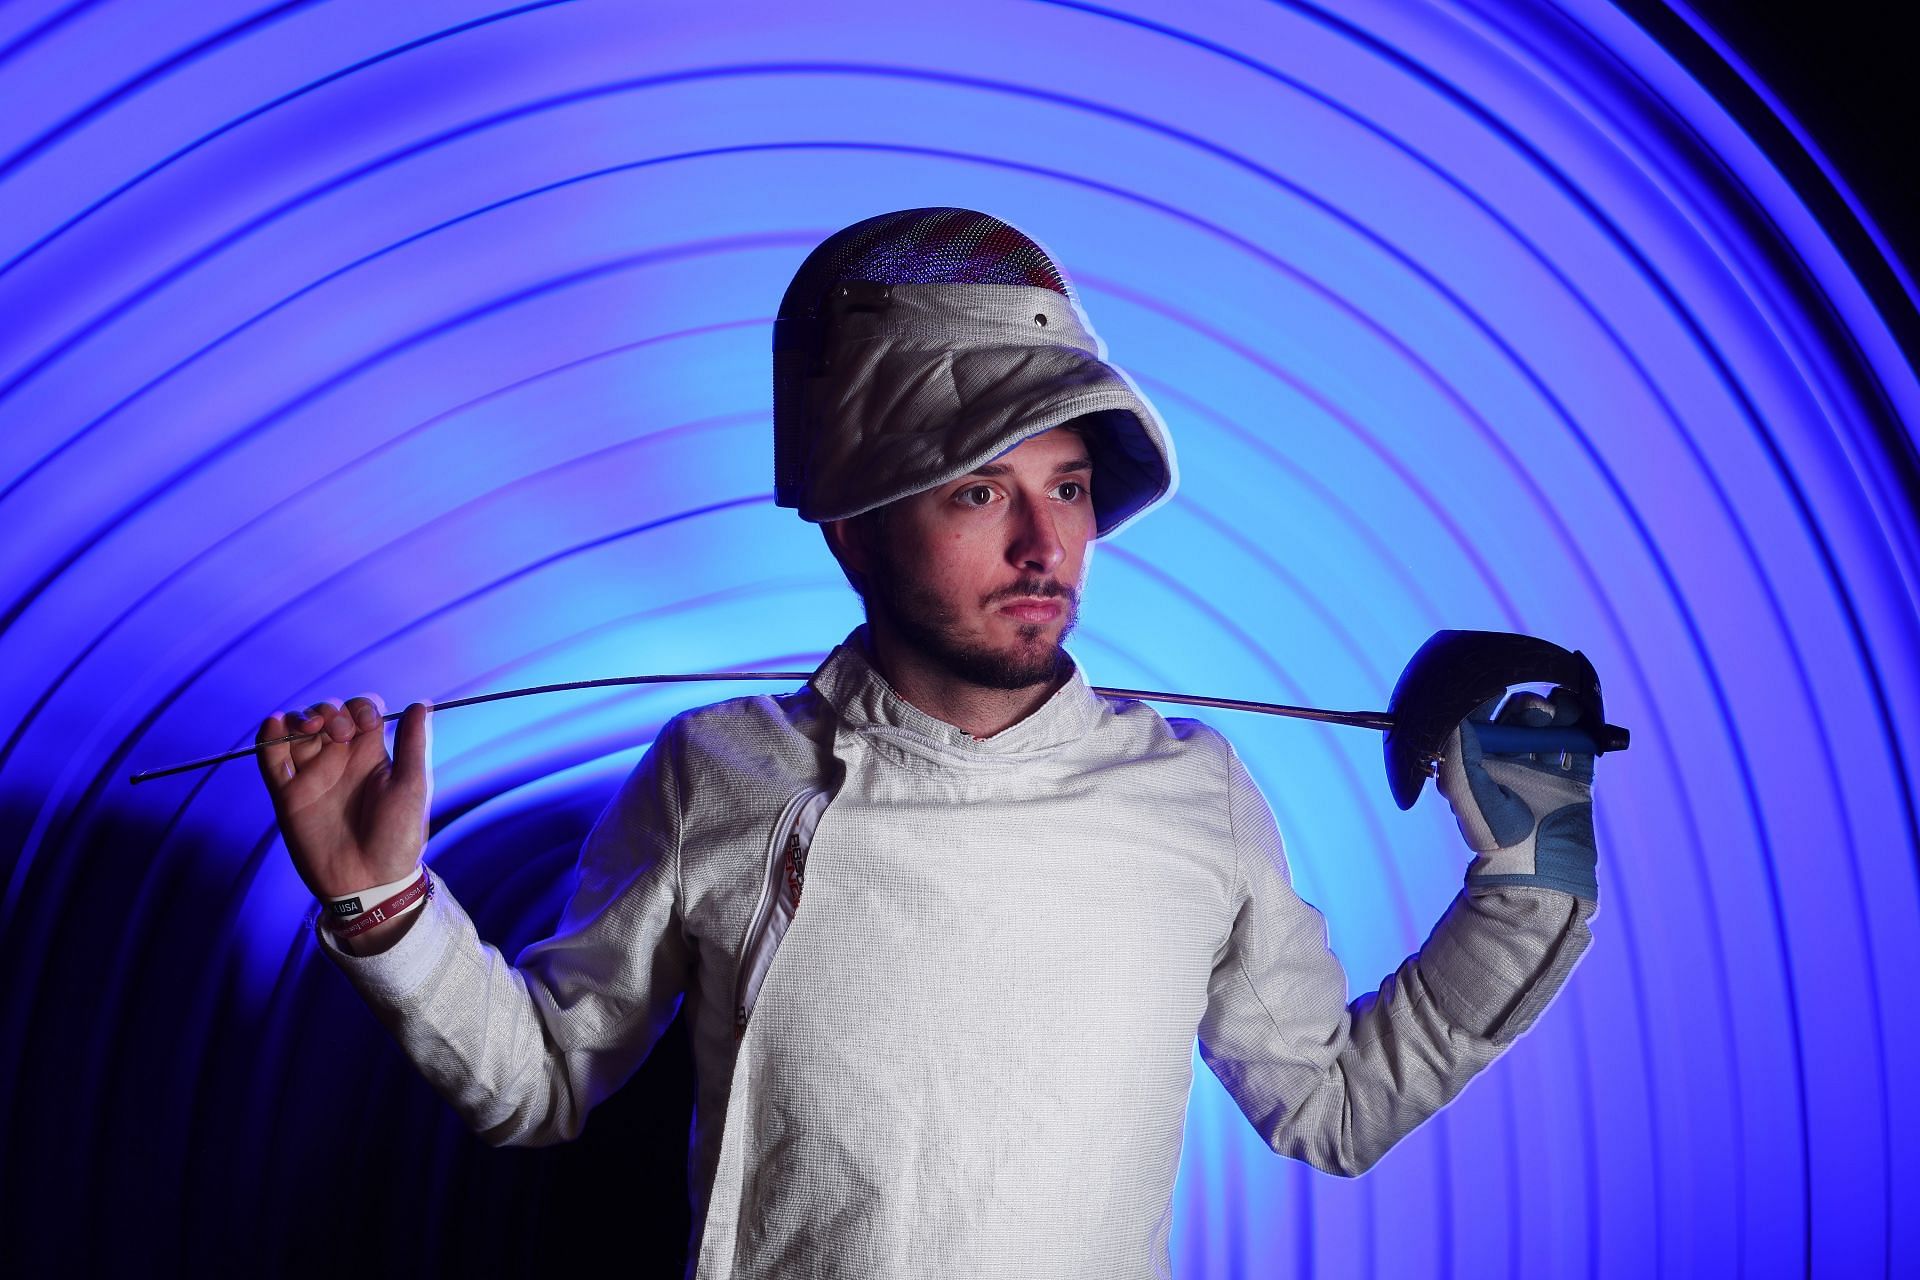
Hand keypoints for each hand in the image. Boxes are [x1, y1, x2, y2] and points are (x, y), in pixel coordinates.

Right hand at [255, 694, 432, 900]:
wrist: (370, 882)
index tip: (367, 723)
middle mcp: (339, 760)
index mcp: (371, 755)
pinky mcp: (287, 795)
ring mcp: (312, 775)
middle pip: (325, 715)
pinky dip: (268, 737)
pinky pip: (271, 759)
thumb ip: (413, 744)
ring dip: (301, 718)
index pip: (360, 712)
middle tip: (339, 731)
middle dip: (329, 710)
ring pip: (297, 731)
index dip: (360, 707)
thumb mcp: (412, 786)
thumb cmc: (398, 836)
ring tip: (312, 727)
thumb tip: (421, 703)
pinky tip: (275, 724)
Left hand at [1434, 686, 1597, 899]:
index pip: (1482, 722)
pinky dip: (1584, 726)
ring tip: (1562, 705)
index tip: (1494, 684)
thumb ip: (1458, 755)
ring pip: (1551, 729)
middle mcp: (1511, 765)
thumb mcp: (1466, 794)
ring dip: (1556, 712)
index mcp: (1481, 766)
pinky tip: (1582, 711)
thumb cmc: (1494, 836)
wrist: (1538, 872)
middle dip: (1526, 707)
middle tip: (1534, 709)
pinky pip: (1581, 746)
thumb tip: (1455, 718)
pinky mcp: (1574, 781)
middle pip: (1519, 721)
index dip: (1487, 701)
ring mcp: (1544, 772)